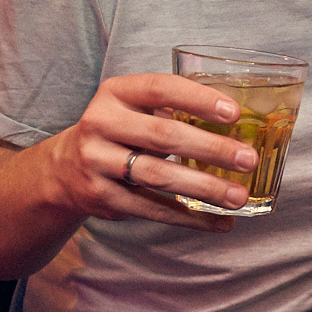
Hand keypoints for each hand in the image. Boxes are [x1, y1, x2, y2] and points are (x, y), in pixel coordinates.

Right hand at [42, 73, 262, 227]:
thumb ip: (172, 109)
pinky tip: (219, 222)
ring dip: (204, 188)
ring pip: (158, 176)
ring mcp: (98, 162)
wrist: (64, 169)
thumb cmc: (120, 132)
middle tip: (247, 159)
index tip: (234, 113)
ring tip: (238, 196)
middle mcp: (101, 123)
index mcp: (116, 93)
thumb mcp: (134, 108)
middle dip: (210, 149)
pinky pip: (153, 209)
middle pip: (163, 136)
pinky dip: (190, 218)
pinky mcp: (103, 197)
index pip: (160, 89)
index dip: (198, 100)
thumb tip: (240, 125)